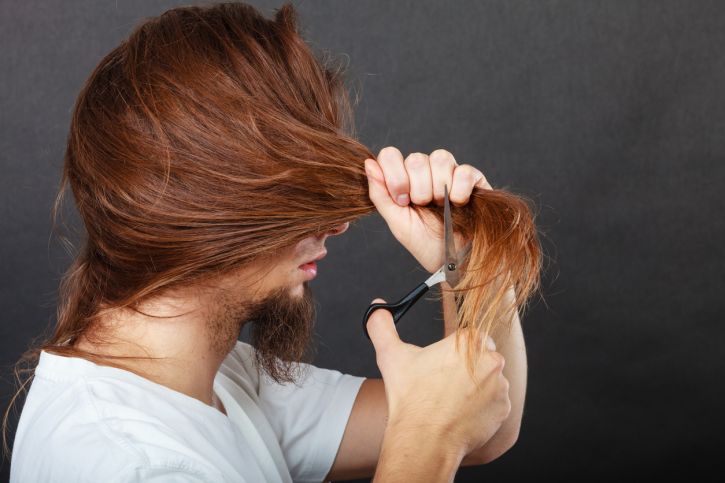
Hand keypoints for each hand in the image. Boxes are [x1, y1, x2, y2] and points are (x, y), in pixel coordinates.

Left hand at [364, 147, 491, 272]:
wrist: (453, 261)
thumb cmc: (424, 242)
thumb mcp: (396, 221)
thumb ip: (380, 194)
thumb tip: (369, 164)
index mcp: (404, 177)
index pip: (391, 155)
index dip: (394, 175)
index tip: (402, 200)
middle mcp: (426, 170)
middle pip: (416, 158)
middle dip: (418, 189)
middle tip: (423, 207)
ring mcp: (449, 172)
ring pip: (440, 158)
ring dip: (438, 188)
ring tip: (440, 206)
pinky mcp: (473, 178)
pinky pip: (464, 171)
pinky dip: (459, 190)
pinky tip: (458, 203)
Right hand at [366, 297, 510, 456]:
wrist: (423, 440)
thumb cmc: (409, 398)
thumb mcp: (391, 356)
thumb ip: (382, 326)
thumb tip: (376, 306)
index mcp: (467, 342)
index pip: (470, 336)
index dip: (455, 350)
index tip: (443, 363)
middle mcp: (490, 360)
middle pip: (482, 357)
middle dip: (468, 368)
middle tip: (444, 383)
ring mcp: (500, 386)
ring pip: (490, 380)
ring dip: (476, 387)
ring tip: (451, 401)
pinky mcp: (503, 409)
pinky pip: (496, 403)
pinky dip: (483, 408)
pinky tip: (461, 414)